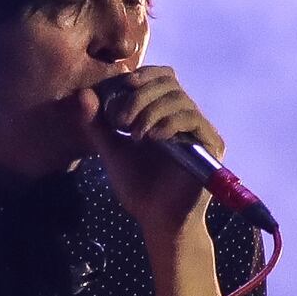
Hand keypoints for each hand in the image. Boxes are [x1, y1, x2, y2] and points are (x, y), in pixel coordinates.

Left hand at [89, 62, 222, 235]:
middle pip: (169, 83)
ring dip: (151, 111)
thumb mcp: (111, 150)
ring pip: (179, 99)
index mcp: (165, 112)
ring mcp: (200, 129)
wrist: (156, 219)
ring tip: (134, 134)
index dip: (142, 76)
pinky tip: (152, 137)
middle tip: (121, 120)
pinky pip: (192, 119)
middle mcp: (185, 116)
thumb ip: (98, 124)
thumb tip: (84, 93)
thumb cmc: (137, 186)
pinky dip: (169, 123)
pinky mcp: (212, 144)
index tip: (122, 87)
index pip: (160, 76)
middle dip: (141, 95)